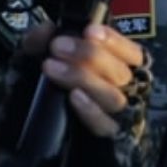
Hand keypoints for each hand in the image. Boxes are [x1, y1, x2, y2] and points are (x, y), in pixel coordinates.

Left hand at [22, 22, 145, 137]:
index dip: (114, 40)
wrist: (36, 131)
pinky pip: (105, 125)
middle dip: (89, 55)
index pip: (131, 52)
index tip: (89, 31)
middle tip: (58, 47)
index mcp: (117, 68)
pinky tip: (74, 97)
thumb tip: (45, 30)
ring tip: (53, 68)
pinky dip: (91, 110)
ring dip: (84, 78)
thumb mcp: (42, 60)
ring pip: (113, 97)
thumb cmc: (50, 88)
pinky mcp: (104, 136)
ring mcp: (115, 116)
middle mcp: (123, 91)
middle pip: (120, 72)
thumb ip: (42, 42)